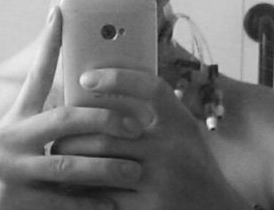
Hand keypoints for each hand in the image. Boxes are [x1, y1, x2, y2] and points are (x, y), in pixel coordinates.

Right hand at [0, 9, 144, 209]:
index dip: (49, 44)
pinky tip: (111, 204)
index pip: (35, 76)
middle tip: (137, 125)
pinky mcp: (5, 200)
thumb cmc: (1, 181)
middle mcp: (7, 138)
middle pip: (65, 118)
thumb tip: (83, 114)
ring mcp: (4, 169)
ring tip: (135, 170)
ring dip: (107, 168)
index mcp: (13, 122)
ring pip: (68, 163)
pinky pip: (60, 201)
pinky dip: (89, 204)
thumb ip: (42, 131)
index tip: (61, 12)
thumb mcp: (15, 149)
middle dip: (105, 119)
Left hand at [54, 68, 247, 209]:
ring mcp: (161, 181)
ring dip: (73, 160)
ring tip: (58, 156)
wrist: (215, 209)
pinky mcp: (149, 209)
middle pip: (110, 130)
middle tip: (57, 133)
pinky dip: (84, 190)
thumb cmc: (193, 165)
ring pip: (101, 163)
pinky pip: (105, 196)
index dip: (118, 78)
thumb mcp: (183, 130)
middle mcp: (172, 149)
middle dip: (76, 131)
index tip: (86, 78)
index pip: (151, 88)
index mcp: (180, 123)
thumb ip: (155, 110)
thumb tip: (105, 88)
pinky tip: (71, 185)